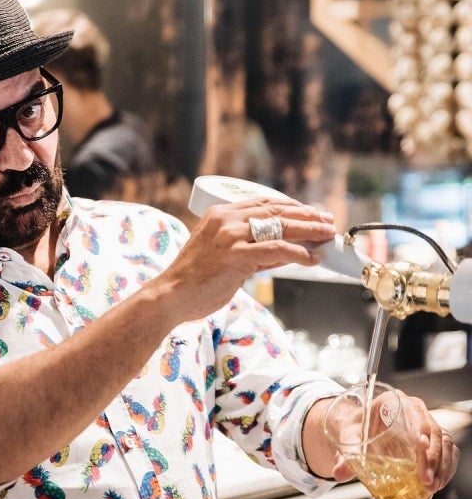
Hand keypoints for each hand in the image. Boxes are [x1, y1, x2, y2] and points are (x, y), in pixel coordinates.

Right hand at [162, 194, 336, 321]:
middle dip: (307, 215)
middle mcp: (226, 219)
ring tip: (327, 235)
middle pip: (277, 211)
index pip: (264, 203)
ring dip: (309, 230)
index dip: (292, 206)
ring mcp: (230, 236)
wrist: (172, 295)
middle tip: (327, 220)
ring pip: (280, 226)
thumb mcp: (224, 256)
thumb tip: (285, 250)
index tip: (311, 212)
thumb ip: (252, 250)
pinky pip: (276, 250)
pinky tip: (311, 259)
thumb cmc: (195, 280)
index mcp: (220, 214)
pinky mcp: (235, 255)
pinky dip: (298, 253)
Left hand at [330, 392, 459, 492]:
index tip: (420, 445)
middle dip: (431, 456)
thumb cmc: (355, 428)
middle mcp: (413, 410)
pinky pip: (447, 451)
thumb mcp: (348, 437)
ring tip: (431, 486)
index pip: (412, 409)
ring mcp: (425, 425)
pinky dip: (445, 468)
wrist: (358, 431)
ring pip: (443, 441)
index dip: (419, 427)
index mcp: (392, 401)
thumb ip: (345, 454)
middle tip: (424, 478)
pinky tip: (438, 483)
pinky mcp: (432, 440)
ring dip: (441, 465)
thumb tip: (339, 473)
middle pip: (431, 429)